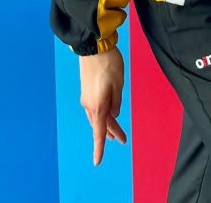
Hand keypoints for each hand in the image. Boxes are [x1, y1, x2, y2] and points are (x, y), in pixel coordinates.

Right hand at [79, 46, 126, 164]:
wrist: (94, 47)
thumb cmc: (109, 64)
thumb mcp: (118, 84)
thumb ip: (117, 102)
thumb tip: (114, 114)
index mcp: (98, 106)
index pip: (100, 132)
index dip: (99, 148)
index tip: (97, 162)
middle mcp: (89, 105)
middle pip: (100, 125)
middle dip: (111, 133)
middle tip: (123, 140)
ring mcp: (86, 98)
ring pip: (97, 117)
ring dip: (107, 124)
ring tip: (116, 131)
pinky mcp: (87, 90)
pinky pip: (94, 108)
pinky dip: (102, 114)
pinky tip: (108, 114)